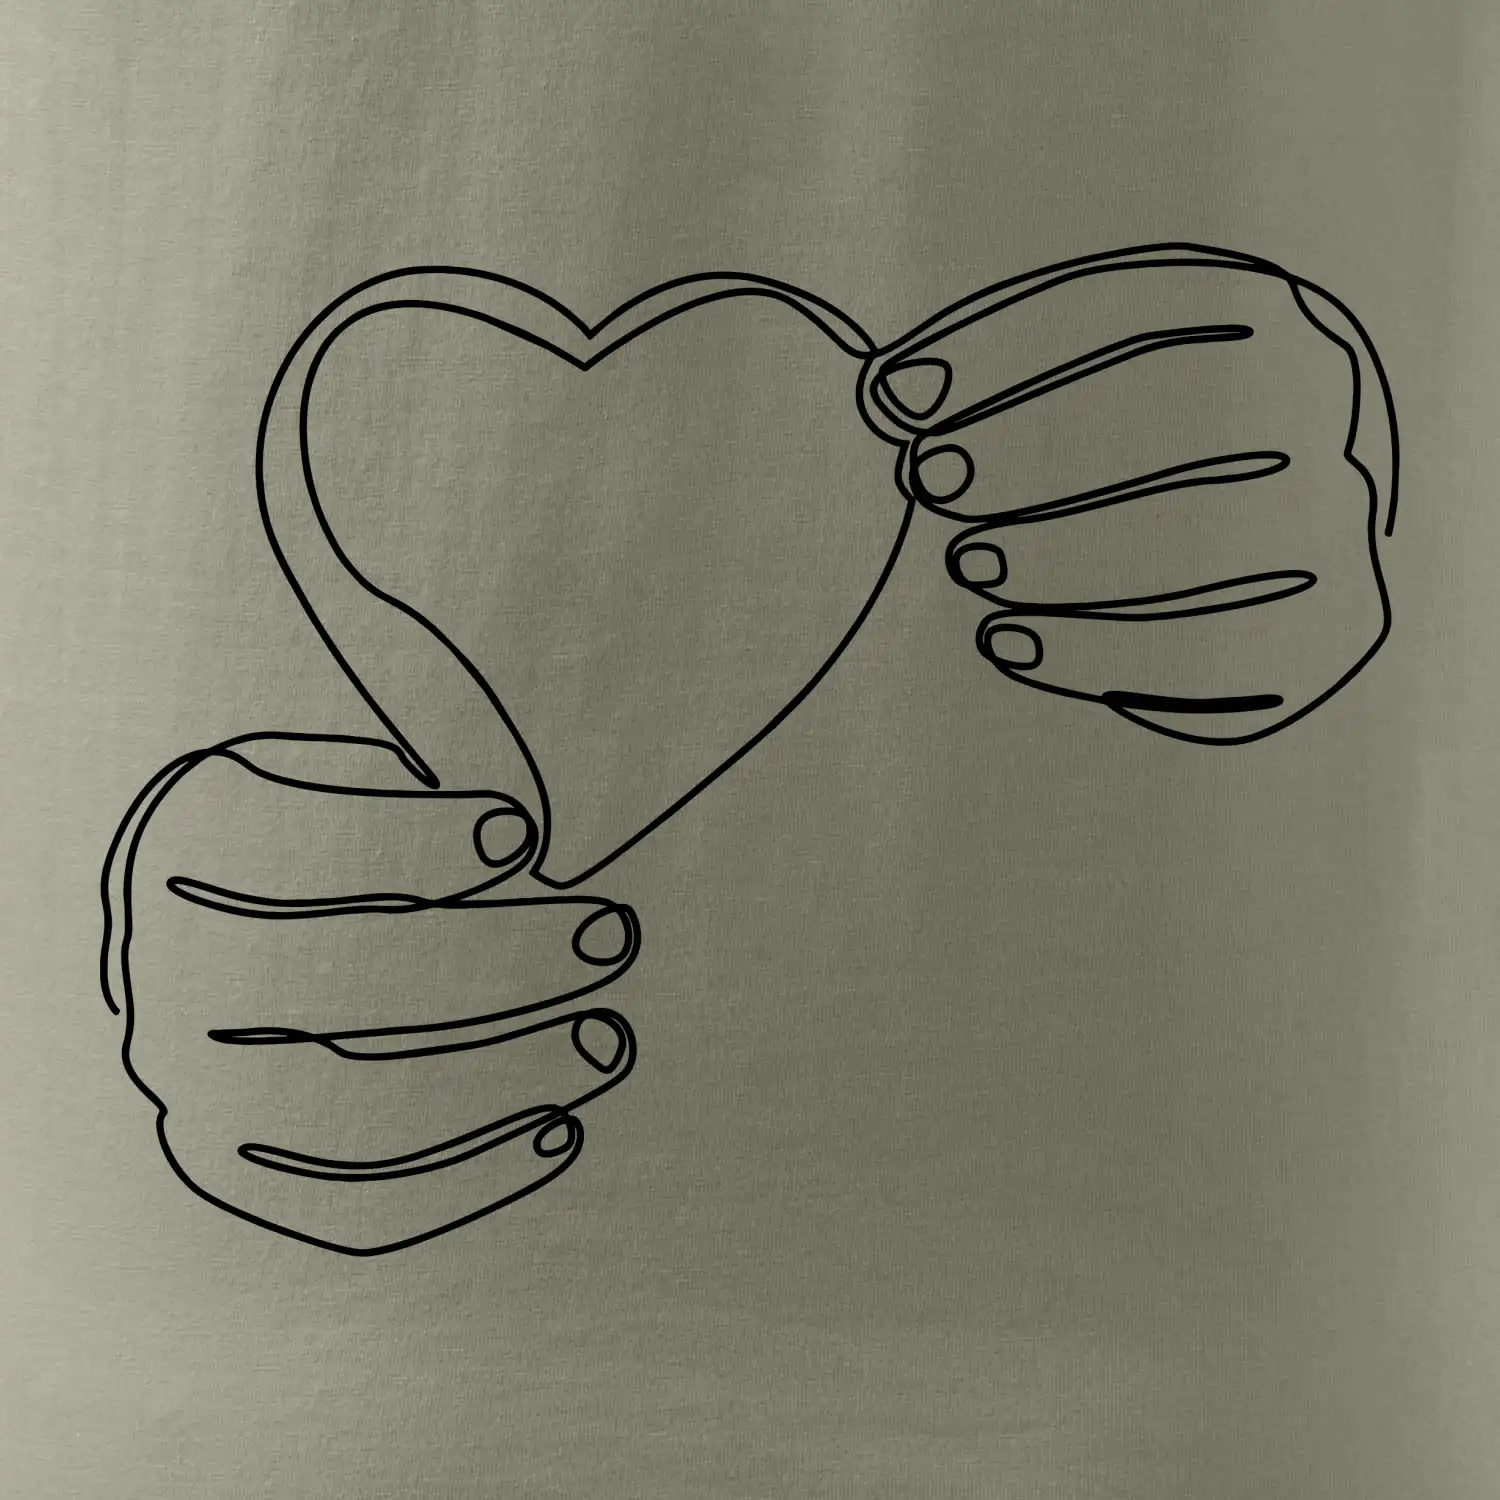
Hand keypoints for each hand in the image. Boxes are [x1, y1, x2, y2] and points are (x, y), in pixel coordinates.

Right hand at [101, 733, 638, 1255]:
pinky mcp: (233, 1166)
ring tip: (606, 1041)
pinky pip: (350, 1202)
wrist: (246, 930)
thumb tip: (524, 846)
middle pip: (335, 976)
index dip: (413, 843)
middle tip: (611, 936)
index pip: (294, 840)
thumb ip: (440, 774)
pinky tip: (560, 1130)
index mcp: (193, 836)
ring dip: (499, 1078)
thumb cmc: (348, 830)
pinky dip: (467, 1178)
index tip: (519, 835)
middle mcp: (168, 964)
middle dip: (495, 959)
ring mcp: (188, 1079)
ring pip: (348, 1107)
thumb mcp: (383, 768)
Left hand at [858, 243, 1398, 742]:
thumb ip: (1007, 367)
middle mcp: (1325, 408)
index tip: (899, 393)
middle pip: (1180, 418)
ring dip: (1058, 556)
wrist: (1274, 528)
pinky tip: (1007, 639)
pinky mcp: (1329, 635)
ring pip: (1202, 542)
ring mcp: (1338, 523)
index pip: (1135, 312)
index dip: (1005, 351)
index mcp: (1267, 316)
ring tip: (967, 562)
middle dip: (1030, 450)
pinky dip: (1092, 653)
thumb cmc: (1148, 438)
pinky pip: (1210, 658)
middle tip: (931, 478)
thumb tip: (889, 393)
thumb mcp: (1099, 370)